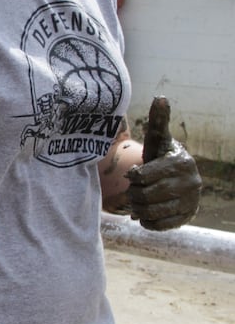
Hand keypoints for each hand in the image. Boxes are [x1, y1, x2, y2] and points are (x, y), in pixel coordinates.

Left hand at [126, 96, 201, 229]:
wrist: (178, 179)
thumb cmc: (162, 156)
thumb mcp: (159, 139)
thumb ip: (158, 121)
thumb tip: (160, 97)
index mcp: (180, 162)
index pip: (143, 176)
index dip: (133, 177)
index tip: (132, 174)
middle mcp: (190, 183)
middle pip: (145, 195)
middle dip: (134, 193)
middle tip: (133, 190)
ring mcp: (190, 202)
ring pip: (151, 212)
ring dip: (138, 209)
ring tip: (137, 202)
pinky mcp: (187, 218)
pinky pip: (160, 225)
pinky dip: (147, 222)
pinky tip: (145, 214)